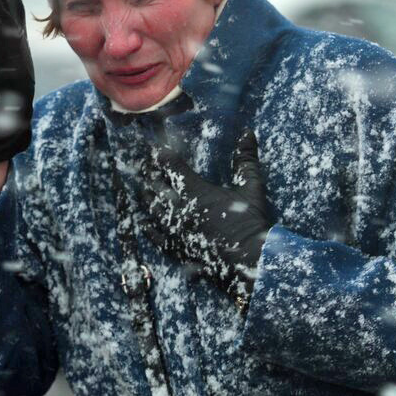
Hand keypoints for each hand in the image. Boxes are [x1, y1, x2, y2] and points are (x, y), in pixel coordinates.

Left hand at [139, 130, 271, 308]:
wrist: (251, 262)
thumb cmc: (251, 223)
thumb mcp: (252, 188)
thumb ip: (246, 159)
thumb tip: (247, 133)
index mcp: (196, 191)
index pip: (169, 165)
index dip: (160, 154)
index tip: (155, 147)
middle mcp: (180, 209)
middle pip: (155, 185)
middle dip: (149, 173)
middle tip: (145, 166)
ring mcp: (176, 231)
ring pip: (151, 209)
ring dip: (146, 196)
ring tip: (143, 188)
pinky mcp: (177, 250)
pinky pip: (155, 236)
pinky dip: (148, 227)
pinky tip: (144, 222)